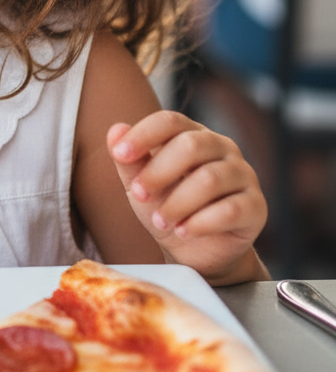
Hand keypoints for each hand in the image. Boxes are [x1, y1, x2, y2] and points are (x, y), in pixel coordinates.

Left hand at [108, 112, 267, 283]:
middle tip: (138, 195)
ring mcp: (244, 175)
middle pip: (191, 146)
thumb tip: (115, 130)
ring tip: (160, 221)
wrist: (194, 249)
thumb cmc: (166, 205)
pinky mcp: (256, 207)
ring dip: (178, 203)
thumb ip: (128, 160)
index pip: (170, 121)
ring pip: (211, 179)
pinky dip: (201, 222)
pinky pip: (231, 209)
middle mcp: (222, 148)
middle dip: (158, 172)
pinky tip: (183, 232)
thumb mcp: (139, 184)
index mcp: (193, 134)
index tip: (119, 154)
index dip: (143, 134)